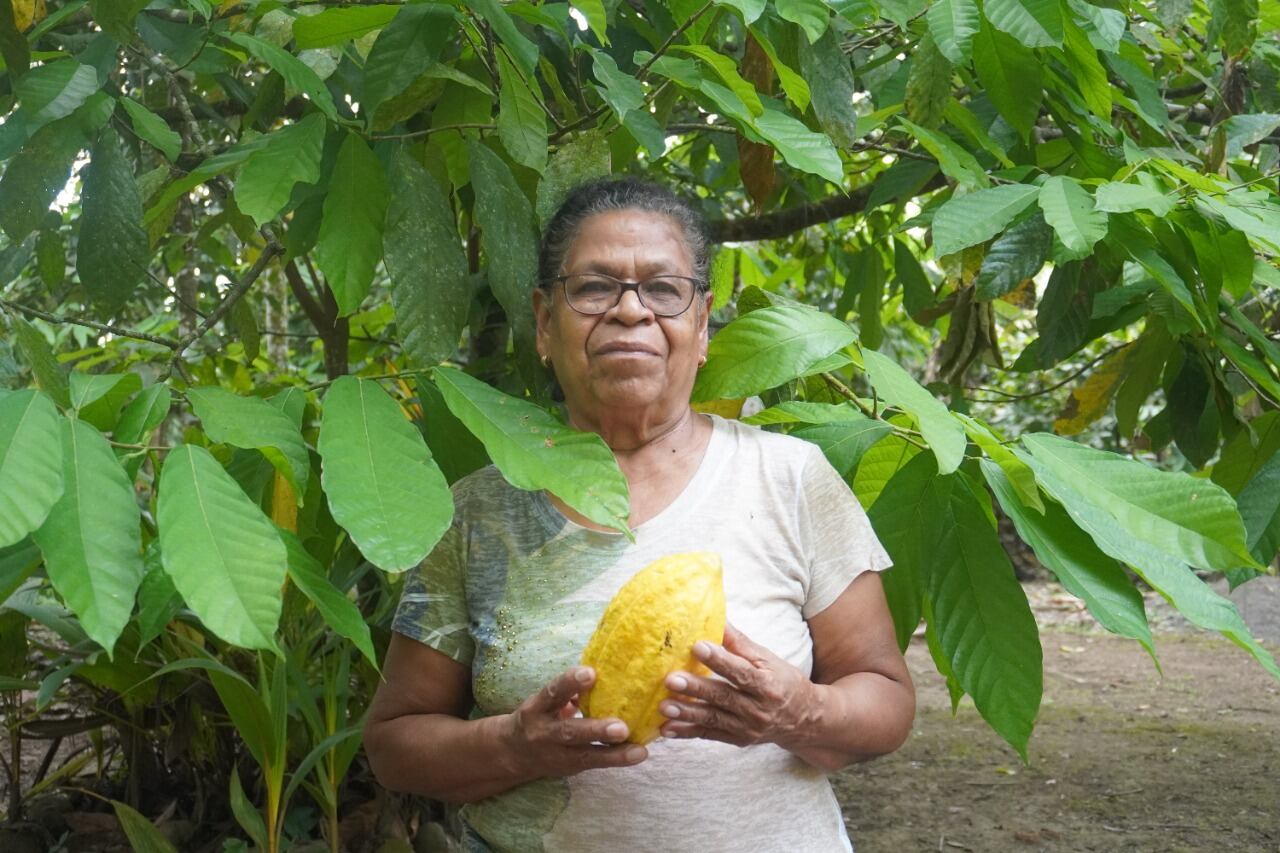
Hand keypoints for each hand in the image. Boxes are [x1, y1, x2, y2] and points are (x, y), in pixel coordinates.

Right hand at [504, 666, 647, 777]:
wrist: (514, 752)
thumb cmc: (540, 715)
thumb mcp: (545, 700)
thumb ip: (568, 689)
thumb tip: (604, 666)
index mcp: (537, 707)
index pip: (553, 692)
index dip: (570, 682)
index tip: (591, 672)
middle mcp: (544, 732)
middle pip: (569, 732)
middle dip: (596, 730)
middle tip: (622, 727)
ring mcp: (556, 754)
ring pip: (585, 755)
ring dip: (613, 753)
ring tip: (638, 750)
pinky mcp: (569, 768)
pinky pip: (594, 763)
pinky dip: (617, 759)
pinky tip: (639, 753)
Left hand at [658, 624, 818, 748]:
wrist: (803, 719)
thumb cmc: (783, 682)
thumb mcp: (768, 659)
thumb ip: (740, 643)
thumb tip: (717, 618)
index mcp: (767, 685)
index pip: (740, 672)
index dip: (719, 660)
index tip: (697, 647)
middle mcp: (758, 709)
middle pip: (723, 697)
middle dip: (696, 689)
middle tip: (671, 679)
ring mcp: (747, 728)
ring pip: (713, 719)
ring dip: (686, 712)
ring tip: (663, 705)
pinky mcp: (737, 740)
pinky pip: (709, 735)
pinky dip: (687, 732)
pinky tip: (667, 728)